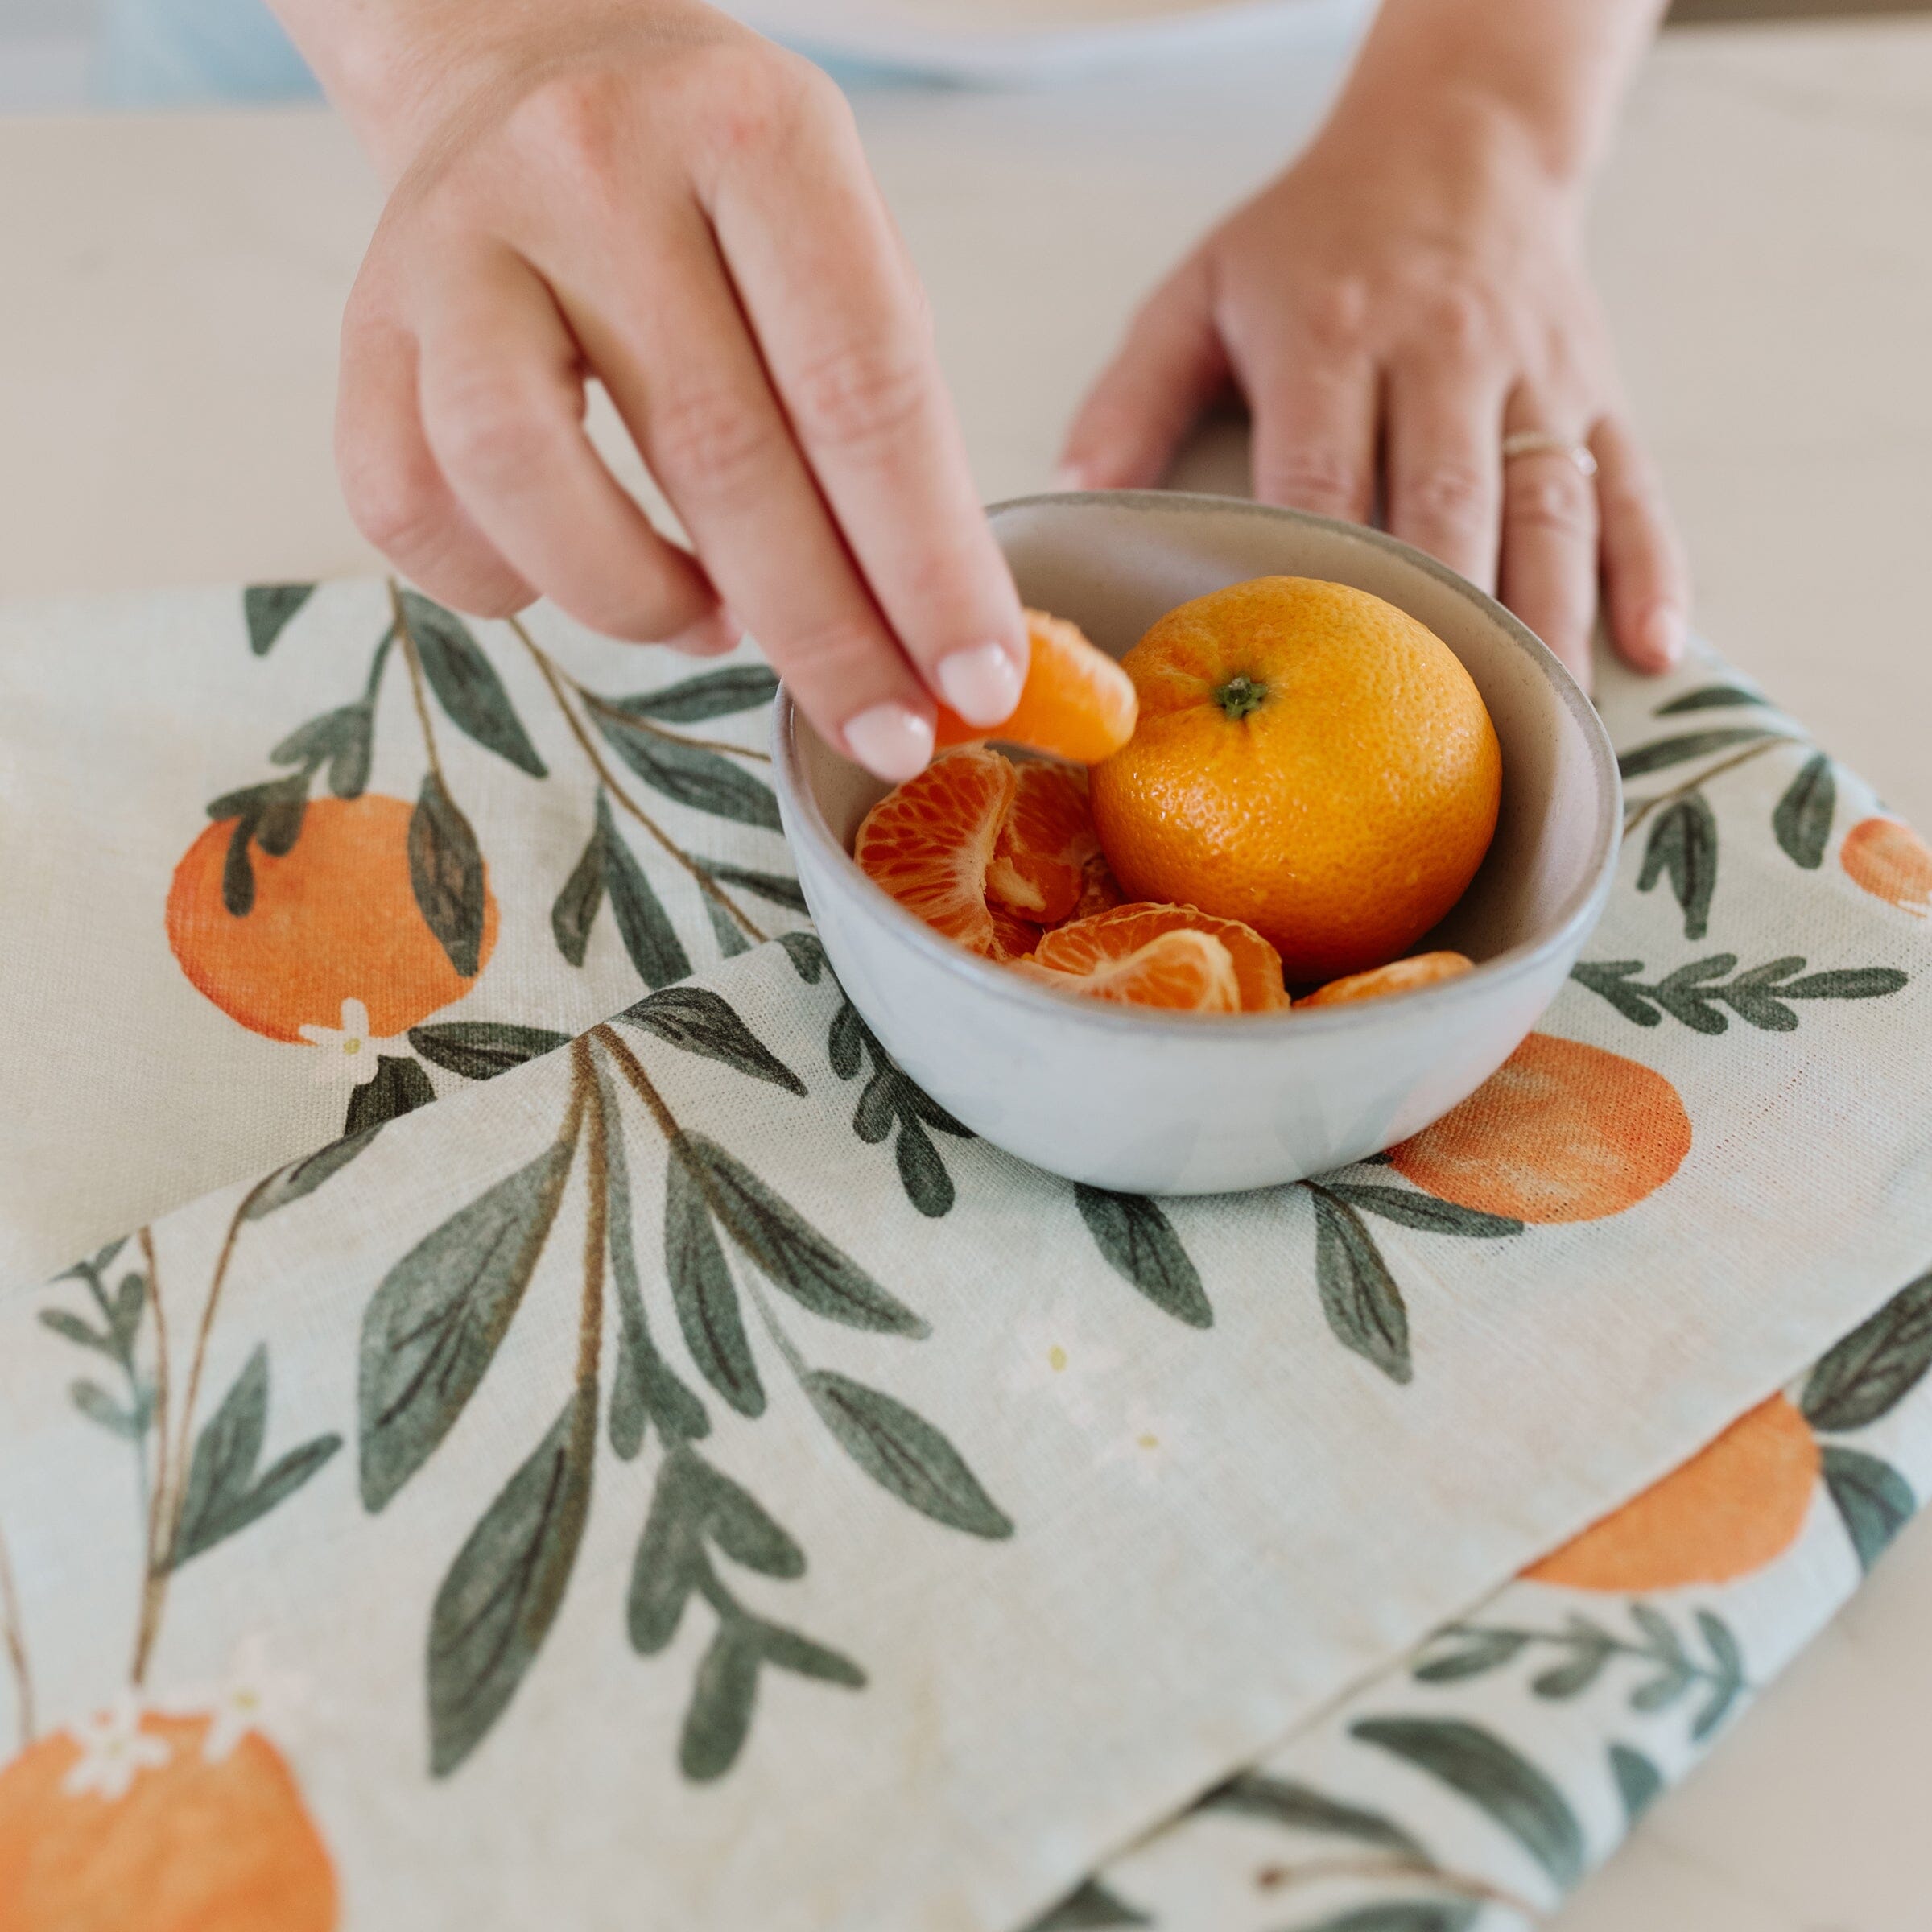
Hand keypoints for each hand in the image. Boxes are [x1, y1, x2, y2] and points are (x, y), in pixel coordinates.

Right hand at [326, 0, 1025, 779]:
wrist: (529, 57)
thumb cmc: (714, 186)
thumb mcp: (836, 238)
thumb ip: (883, 418)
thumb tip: (931, 637)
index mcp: (757, 133)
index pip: (863, 389)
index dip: (928, 566)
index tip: (976, 685)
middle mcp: (593, 165)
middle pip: (719, 456)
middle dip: (824, 638)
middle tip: (887, 735)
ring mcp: (459, 239)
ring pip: (525, 481)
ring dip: (643, 606)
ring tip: (711, 624)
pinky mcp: (366, 319)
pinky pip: (408, 505)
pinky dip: (506, 586)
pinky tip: (577, 576)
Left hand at [1059, 108, 1687, 687]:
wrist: (1461, 134)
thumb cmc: (1315, 237)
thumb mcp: (1201, 289)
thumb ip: (1134, 396)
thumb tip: (1074, 498)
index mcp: (1329, 337)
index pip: (1321, 475)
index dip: (1318, 574)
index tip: (1307, 676)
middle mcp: (1440, 355)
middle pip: (1445, 502)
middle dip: (1437, 619)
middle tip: (1426, 734)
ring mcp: (1533, 376)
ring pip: (1547, 507)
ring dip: (1545, 619)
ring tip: (1539, 723)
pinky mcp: (1599, 390)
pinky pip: (1633, 485)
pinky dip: (1649, 569)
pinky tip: (1650, 650)